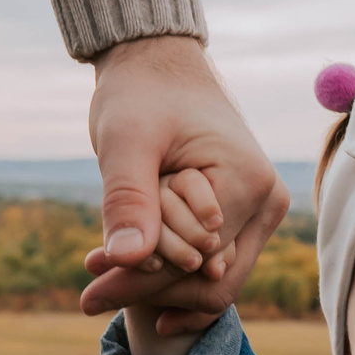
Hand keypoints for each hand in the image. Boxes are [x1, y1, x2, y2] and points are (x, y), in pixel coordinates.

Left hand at [78, 36, 290, 330]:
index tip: (86, 291)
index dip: (139, 284)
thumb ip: (128, 200)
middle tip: (88, 289)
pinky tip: (130, 270)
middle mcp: (268, 201)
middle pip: (212, 283)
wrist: (161, 62)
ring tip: (101, 273)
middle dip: (150, 288)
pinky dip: (175, 270)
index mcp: (248, 185)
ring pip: (216, 278)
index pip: (194, 265)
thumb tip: (126, 260)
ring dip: (161, 283)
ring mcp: (263, 208)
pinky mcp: (249, 211)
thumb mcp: (125, 143)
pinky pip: (216, 261)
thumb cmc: (141, 93)